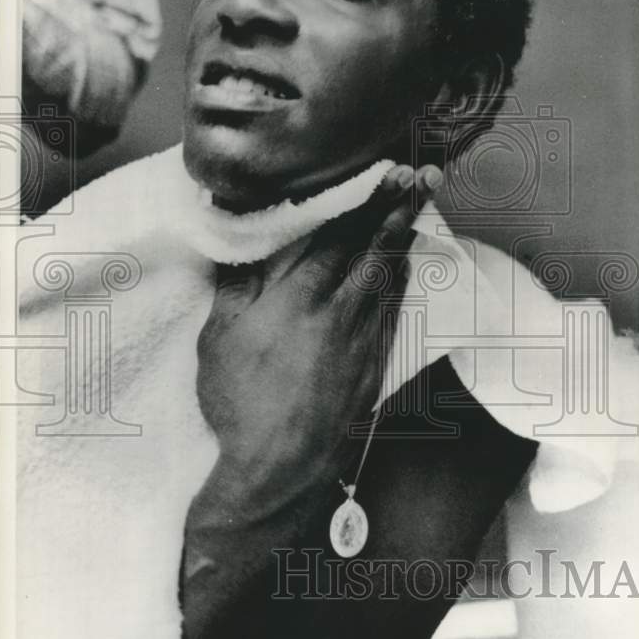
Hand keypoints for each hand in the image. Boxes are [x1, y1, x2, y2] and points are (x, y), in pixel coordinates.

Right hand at [193, 163, 443, 517]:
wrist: (278, 466)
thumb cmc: (240, 402)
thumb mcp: (219, 337)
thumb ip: (236, 284)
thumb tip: (241, 241)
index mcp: (299, 298)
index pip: (338, 236)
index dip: (362, 201)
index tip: (382, 172)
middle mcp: (339, 311)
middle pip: (372, 248)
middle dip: (395, 208)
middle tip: (418, 175)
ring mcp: (363, 338)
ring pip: (389, 276)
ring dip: (404, 237)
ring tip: (418, 205)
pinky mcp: (374, 364)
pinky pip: (393, 310)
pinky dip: (401, 280)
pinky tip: (405, 265)